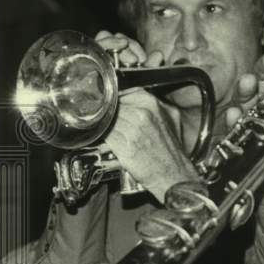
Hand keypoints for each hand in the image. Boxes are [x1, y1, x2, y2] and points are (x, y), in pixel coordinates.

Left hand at [94, 30, 195, 201]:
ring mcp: (133, 130)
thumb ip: (154, 103)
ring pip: (106, 119)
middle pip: (112, 104)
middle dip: (101, 106)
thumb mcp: (171, 117)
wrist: (173, 173)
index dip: (110, 93)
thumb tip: (135, 95)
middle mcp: (142, 114)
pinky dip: (97, 134)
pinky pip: (104, 135)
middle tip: (89, 107)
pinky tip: (93, 134)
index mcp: (152, 104)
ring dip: (97, 120)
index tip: (101, 94)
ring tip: (89, 120)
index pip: (123, 90)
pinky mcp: (124, 146)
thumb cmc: (171, 148)